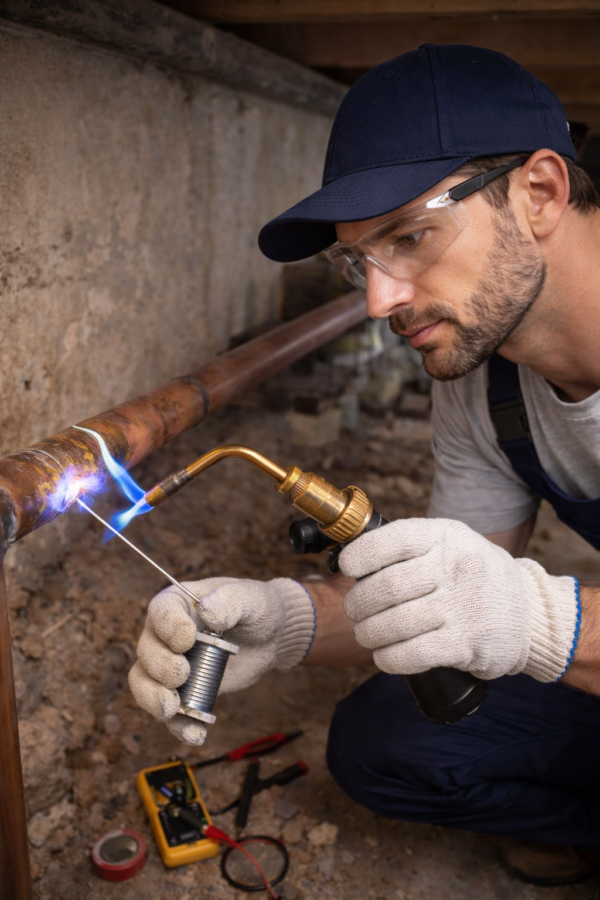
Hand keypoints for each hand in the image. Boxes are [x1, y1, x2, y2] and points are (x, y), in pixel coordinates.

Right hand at [128, 577, 314, 744]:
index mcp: (178, 603)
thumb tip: (208, 612)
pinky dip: (178, 726)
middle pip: (147, 651)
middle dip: (160, 666)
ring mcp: (169, 664)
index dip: (168, 628)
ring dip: (153, 699)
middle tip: (183, 673)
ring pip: (144, 683)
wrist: (269, 637)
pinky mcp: (182, 691)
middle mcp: (164, 633)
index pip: (160, 612)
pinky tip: (196, 734)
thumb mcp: (249, 598)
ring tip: (172, 710)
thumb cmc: (256, 608)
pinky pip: (169, 712)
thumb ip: (230, 600)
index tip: (188, 640)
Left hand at [339, 518, 578, 681]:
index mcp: (446, 536)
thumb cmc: (474, 575)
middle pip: (385, 588)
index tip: (347, 568)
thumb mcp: (451, 543)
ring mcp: (463, 606)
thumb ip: (410, 547)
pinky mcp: (467, 644)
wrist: (531, 612)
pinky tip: (384, 656)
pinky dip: (389, 658)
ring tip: (366, 634)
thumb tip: (351, 559)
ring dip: (368, 633)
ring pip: (393, 624)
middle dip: (357, 603)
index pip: (392, 540)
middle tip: (354, 611)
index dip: (360, 555)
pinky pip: (413, 654)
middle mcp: (456, 567)